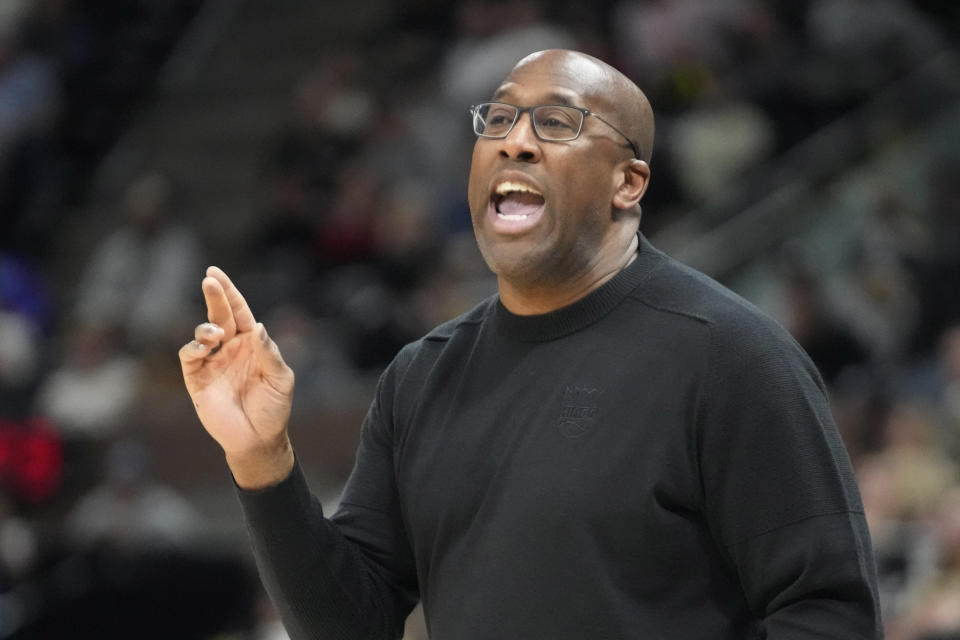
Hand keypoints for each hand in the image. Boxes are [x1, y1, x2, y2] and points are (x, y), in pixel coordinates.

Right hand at [179, 266, 294, 488]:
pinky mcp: (197, 380)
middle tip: (209, 279)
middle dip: (215, 296)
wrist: (257, 440)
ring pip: (203, 334)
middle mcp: (230, 348)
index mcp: (252, 343)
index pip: (239, 312)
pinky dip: (194, 348)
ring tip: (216, 334)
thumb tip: (256, 326)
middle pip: (220, 315)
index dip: (229, 292)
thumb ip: (269, 353)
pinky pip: (190, 357)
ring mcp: (213, 363)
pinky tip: (205, 348)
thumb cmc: (273, 408)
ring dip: (207, 328)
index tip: (215, 273)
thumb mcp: (280, 379)